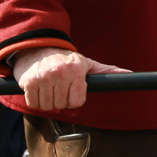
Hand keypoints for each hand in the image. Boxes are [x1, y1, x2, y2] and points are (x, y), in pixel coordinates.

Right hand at [12, 46, 129, 110]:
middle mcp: (60, 73)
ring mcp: (43, 77)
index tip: (71, 91)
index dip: (74, 100)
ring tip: (49, 88)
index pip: (77, 102)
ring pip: (47, 106)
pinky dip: (34, 100)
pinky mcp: (27, 81)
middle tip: (58, 89)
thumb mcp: (87, 63)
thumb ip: (106, 72)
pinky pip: (33, 103)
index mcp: (77, 70)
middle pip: (61, 105)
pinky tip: (38, 89)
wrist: (37, 49)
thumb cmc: (66, 60)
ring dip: (47, 102)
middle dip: (60, 100)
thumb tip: (129, 73)